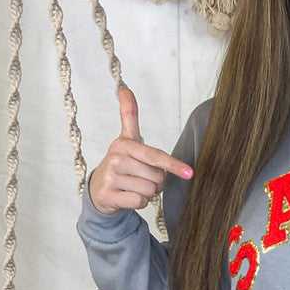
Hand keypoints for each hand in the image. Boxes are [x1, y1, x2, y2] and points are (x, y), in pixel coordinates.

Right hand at [89, 86, 192, 214]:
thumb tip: (124, 87)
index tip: (189, 172)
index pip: (155, 156)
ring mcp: (111, 178)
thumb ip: (128, 114)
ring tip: (134, 186)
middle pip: (157, 177)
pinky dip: (139, 202)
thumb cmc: (120, 163)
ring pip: (149, 190)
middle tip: (142, 178)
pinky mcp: (109, 195)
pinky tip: (128, 196)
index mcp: (124, 144)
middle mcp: (116, 159)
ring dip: (147, 193)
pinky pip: (139, 201)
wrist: (99, 189)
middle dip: (155, 182)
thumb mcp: (126, 139)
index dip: (173, 165)